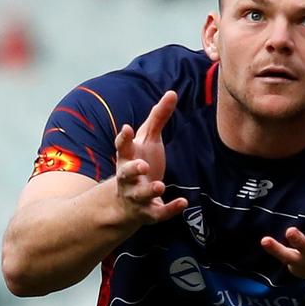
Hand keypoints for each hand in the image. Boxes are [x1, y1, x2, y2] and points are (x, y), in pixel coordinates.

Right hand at [113, 90, 187, 226]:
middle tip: (142, 165)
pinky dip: (170, 209)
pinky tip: (183, 202)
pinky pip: (158, 213)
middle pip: (125, 174)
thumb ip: (158, 117)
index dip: (123, 139)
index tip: (126, 128)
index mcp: (127, 158)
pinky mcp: (148, 213)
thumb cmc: (139, 162)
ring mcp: (137, 196)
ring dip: (149, 190)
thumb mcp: (148, 140)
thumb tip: (172, 92)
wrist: (126, 203)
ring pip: (140, 195)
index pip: (122, 147)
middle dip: (132, 170)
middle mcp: (128, 178)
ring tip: (160, 185)